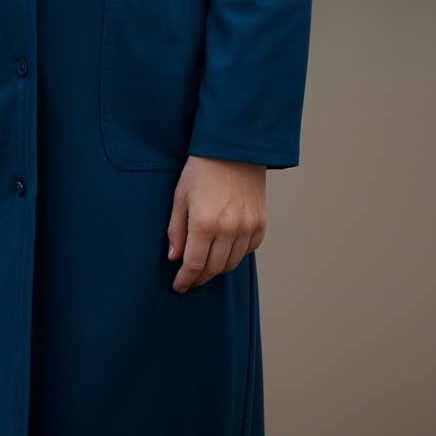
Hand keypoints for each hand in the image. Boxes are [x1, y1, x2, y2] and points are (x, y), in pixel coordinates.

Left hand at [166, 157, 266, 291]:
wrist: (234, 148)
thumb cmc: (202, 169)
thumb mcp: (180, 196)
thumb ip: (176, 230)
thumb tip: (174, 258)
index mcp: (204, 223)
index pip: (194, 265)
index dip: (185, 280)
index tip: (179, 286)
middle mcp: (228, 229)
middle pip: (213, 269)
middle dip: (200, 278)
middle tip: (190, 279)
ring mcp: (247, 227)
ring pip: (232, 263)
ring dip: (217, 269)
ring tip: (206, 267)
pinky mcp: (260, 223)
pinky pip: (248, 250)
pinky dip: (235, 255)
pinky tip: (225, 250)